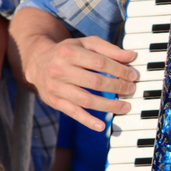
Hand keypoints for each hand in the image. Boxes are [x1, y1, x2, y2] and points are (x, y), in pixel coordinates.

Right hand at [22, 33, 137, 130]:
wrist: (37, 62)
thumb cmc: (68, 52)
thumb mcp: (86, 44)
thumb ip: (109, 49)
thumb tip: (131, 57)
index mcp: (69, 52)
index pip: (99, 62)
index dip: (119, 70)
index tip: (132, 75)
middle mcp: (60, 70)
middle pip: (94, 82)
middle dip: (116, 87)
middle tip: (131, 89)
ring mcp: (56, 88)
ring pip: (86, 100)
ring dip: (108, 105)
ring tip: (125, 107)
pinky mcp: (55, 102)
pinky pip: (73, 113)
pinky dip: (88, 121)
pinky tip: (101, 126)